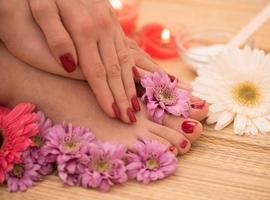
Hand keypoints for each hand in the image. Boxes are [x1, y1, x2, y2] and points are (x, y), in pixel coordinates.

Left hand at [0, 0, 162, 122]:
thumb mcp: (42, 8)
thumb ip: (56, 38)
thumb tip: (72, 66)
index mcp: (85, 30)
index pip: (97, 72)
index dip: (105, 95)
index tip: (113, 115)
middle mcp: (103, 29)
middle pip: (115, 71)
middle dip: (123, 97)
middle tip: (130, 119)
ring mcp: (111, 25)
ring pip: (124, 62)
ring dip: (131, 86)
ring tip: (136, 105)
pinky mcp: (112, 22)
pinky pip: (126, 49)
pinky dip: (132, 67)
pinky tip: (136, 79)